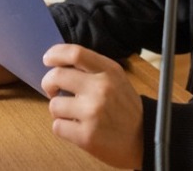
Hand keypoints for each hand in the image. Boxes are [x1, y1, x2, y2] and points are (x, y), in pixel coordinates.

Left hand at [41, 44, 143, 169]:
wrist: (144, 139)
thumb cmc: (125, 108)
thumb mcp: (116, 79)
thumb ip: (92, 68)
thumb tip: (59, 63)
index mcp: (109, 71)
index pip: (75, 53)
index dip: (55, 53)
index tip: (48, 59)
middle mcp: (101, 88)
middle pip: (57, 76)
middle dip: (48, 83)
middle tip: (52, 90)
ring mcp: (93, 112)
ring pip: (54, 104)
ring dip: (58, 110)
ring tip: (72, 114)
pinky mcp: (86, 136)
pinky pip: (57, 126)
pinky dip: (62, 128)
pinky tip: (76, 127)